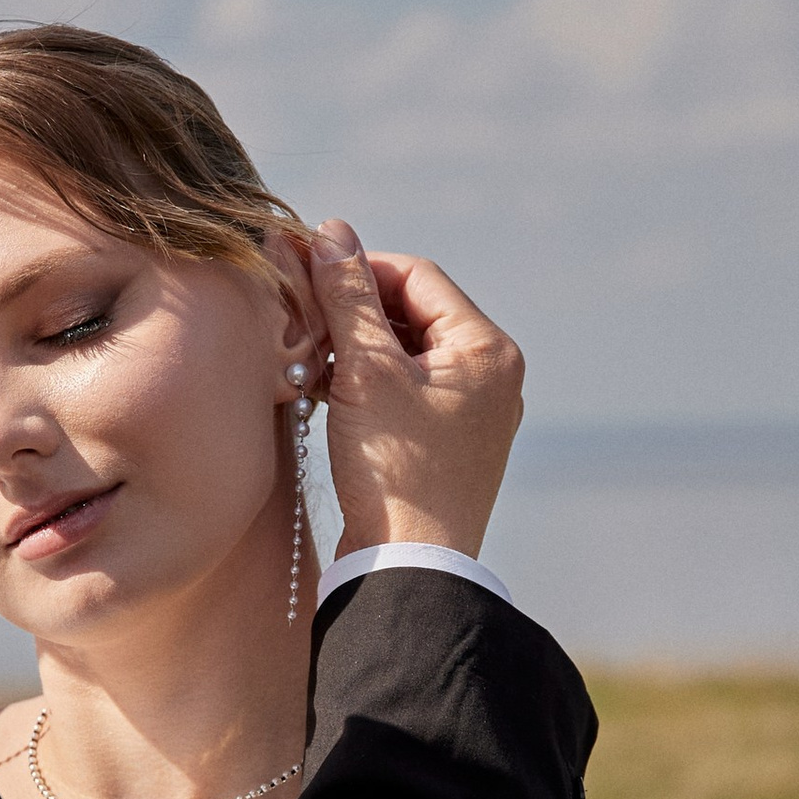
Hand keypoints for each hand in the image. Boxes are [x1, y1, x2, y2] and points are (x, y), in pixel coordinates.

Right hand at [306, 223, 523, 560]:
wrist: (410, 568)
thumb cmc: (393, 472)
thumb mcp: (364, 372)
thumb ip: (347, 296)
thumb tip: (331, 230)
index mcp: (487, 349)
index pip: (417, 276)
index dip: (358, 269)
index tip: (307, 277)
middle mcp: (493, 376)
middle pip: (414, 313)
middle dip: (355, 313)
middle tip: (305, 324)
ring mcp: (475, 414)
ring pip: (408, 353)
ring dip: (357, 349)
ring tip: (313, 363)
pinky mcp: (451, 445)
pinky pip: (409, 391)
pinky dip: (369, 385)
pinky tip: (328, 396)